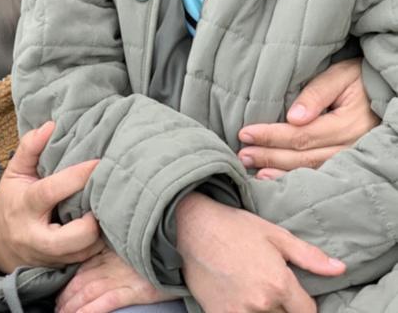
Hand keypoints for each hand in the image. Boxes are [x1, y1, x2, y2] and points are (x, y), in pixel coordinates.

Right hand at [0, 121, 102, 272]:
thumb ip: (30, 147)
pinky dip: (93, 247)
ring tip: (105, 214)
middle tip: (102, 202)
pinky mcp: (53, 269)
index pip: (52, 191)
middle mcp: (34, 236)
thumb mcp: (14, 170)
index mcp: (25, 205)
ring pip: (80, 254)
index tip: (98, 162)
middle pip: (70, 238)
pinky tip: (100, 231)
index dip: (77, 177)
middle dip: (92, 223)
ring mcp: (44, 257)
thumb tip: (51, 124)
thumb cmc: (10, 199)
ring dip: (97, 236)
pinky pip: (80, 262)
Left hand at [55, 246, 172, 312]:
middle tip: (56, 308)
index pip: (83, 266)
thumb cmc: (160, 241)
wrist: (184, 241)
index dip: (68, 281)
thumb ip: (117, 246)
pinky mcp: (135, 289)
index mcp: (110, 249)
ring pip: (88, 292)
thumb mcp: (132, 240)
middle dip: (66, 297)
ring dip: (73, 306)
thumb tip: (106, 250)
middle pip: (81, 280)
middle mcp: (113, 262)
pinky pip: (107, 302)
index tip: (58, 291)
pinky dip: (90, 310)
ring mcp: (122, 275)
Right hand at [175, 193, 345, 312]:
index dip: (305, 305)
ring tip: (255, 292)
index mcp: (279, 284)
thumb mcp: (275, 234)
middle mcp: (262, 304)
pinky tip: (238, 297)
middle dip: (284, 308)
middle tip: (271, 289)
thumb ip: (309, 256)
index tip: (296, 296)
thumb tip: (340, 269)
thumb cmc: (235, 226)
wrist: (190, 227)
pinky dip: (244, 312)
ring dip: (265, 311)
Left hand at [237, 59, 378, 178]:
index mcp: (348, 124)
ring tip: (254, 168)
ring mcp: (352, 158)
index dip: (271, 136)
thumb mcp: (340, 75)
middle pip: (303, 156)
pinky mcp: (350, 163)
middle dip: (269, 155)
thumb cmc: (359, 78)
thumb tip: (293, 117)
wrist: (383, 90)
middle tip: (242, 154)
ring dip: (279, 171)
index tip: (245, 133)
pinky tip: (276, 178)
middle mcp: (352, 146)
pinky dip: (296, 178)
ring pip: (311, 170)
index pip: (302, 135)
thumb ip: (317, 93)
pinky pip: (321, 175)